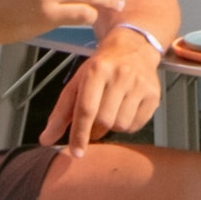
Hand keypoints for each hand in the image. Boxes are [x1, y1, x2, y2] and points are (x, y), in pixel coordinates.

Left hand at [42, 23, 167, 143]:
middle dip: (96, 128)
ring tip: (111, 110)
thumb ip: (61, 113)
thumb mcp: (77, 83)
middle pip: (105, 120)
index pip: (86, 109)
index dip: (79, 134)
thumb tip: (46, 139)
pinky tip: (125, 110)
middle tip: (94, 121)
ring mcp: (140, 84)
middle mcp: (120, 75)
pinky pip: (136, 125)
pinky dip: (127, 125)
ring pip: (121, 125)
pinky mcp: (154, 93)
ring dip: (112, 126)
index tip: (76, 153)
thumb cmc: (101, 67)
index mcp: (96, 70)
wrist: (133, 47)